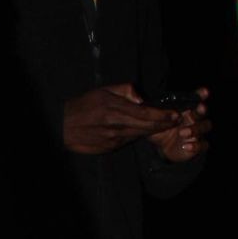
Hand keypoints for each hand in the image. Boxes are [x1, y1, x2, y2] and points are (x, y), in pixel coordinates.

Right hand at [62, 83, 177, 154]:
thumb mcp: (102, 91)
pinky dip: (138, 136)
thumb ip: (124, 90)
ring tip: (164, 125)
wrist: (62, 127)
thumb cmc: (82, 106)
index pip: (145, 113)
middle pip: (146, 126)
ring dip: (153, 131)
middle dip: (163, 124)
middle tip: (175, 120)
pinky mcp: (109, 147)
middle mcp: (116, 125)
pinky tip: (144, 131)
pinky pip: (128, 141)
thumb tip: (140, 98)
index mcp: (114, 109)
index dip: (163, 115)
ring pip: (139, 135)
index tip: (174, 114)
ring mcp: (113, 138)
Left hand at [147, 86, 210, 162]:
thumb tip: (139, 102)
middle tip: (200, 107)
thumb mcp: (153, 121)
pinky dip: (196, 145)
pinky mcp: (198, 145)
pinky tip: (186, 146)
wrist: (163, 148)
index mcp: (185, 109)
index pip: (195, 99)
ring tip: (183, 132)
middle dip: (201, 110)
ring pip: (205, 127)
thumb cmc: (161, 130)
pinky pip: (203, 145)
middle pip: (202, 112)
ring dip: (196, 129)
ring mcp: (198, 131)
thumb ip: (150, 112)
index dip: (200, 95)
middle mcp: (194, 118)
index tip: (204, 92)